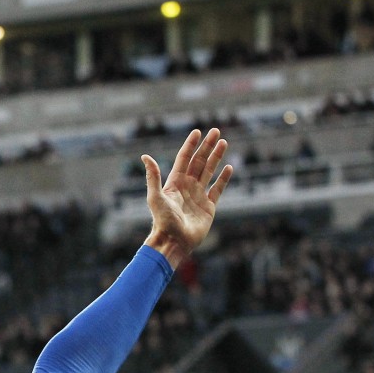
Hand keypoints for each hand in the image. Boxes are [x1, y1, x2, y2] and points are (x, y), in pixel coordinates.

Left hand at [142, 128, 232, 267]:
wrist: (173, 241)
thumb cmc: (163, 221)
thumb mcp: (155, 197)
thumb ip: (153, 176)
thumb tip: (144, 156)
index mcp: (175, 182)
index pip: (184, 158)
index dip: (191, 145)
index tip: (197, 132)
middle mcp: (187, 186)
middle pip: (199, 161)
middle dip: (207, 146)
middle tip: (216, 131)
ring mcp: (198, 196)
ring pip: (209, 171)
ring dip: (216, 157)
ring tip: (224, 143)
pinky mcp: (208, 207)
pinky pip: (218, 189)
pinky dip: (223, 179)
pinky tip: (229, 167)